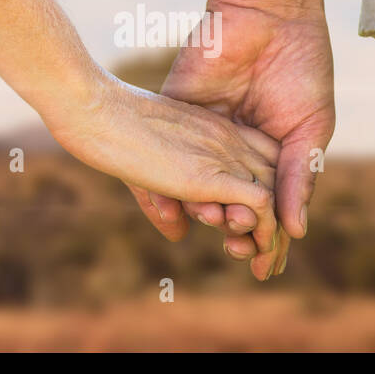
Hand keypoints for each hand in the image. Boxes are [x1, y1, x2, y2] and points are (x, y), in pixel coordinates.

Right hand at [50, 74, 280, 253]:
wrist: (97, 110)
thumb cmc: (109, 129)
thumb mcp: (146, 166)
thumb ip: (164, 200)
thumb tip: (179, 233)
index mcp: (217, 129)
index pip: (263, 162)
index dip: (266, 197)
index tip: (252, 229)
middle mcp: (229, 140)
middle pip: (277, 181)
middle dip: (276, 223)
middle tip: (269, 259)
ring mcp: (223, 155)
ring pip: (274, 197)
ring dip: (273, 234)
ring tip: (266, 264)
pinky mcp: (212, 174)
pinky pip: (261, 203)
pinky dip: (266, 230)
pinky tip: (259, 250)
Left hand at [127, 0, 335, 279]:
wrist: (267, 14)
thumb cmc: (300, 68)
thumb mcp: (308, 130)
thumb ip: (297, 179)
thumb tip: (294, 231)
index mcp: (269, 157)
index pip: (264, 210)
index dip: (266, 241)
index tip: (264, 268)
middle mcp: (233, 152)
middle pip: (227, 207)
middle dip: (233, 233)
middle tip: (237, 247)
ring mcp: (202, 137)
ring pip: (194, 190)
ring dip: (202, 215)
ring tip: (214, 227)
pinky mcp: (175, 116)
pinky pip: (161, 159)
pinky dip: (161, 189)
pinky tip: (169, 213)